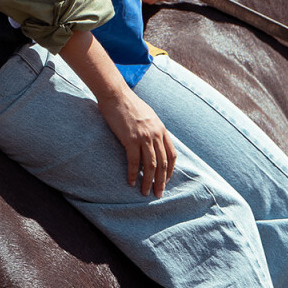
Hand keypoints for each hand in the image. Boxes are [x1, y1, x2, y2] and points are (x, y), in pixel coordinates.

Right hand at [59, 28, 176, 196]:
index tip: (165, 180)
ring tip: (145, 193)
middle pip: (162, 164)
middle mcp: (155, 134)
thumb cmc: (128, 104)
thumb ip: (153, 128)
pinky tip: (131, 182)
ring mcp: (144, 137)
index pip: (171, 154)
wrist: (116, 94)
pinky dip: (133, 174)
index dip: (170, 170)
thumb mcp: (148, 115)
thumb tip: (153, 140)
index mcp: (161, 129)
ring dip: (148, 182)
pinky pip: (134, 162)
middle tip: (158, 193)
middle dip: (161, 181)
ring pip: (150, 166)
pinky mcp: (130, 139)